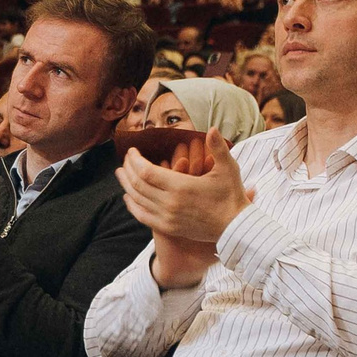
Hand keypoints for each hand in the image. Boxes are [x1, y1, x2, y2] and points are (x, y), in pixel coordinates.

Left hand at [120, 129, 250, 285]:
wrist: (236, 227)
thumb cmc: (232, 195)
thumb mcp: (228, 169)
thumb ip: (218, 148)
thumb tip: (213, 128)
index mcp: (181, 186)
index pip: (146, 171)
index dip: (135, 160)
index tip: (132, 151)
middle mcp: (170, 203)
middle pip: (137, 184)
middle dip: (128, 169)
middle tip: (125, 159)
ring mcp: (167, 218)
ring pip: (138, 200)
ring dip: (126, 185)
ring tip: (120, 173)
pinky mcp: (168, 228)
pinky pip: (142, 216)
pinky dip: (132, 205)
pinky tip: (128, 197)